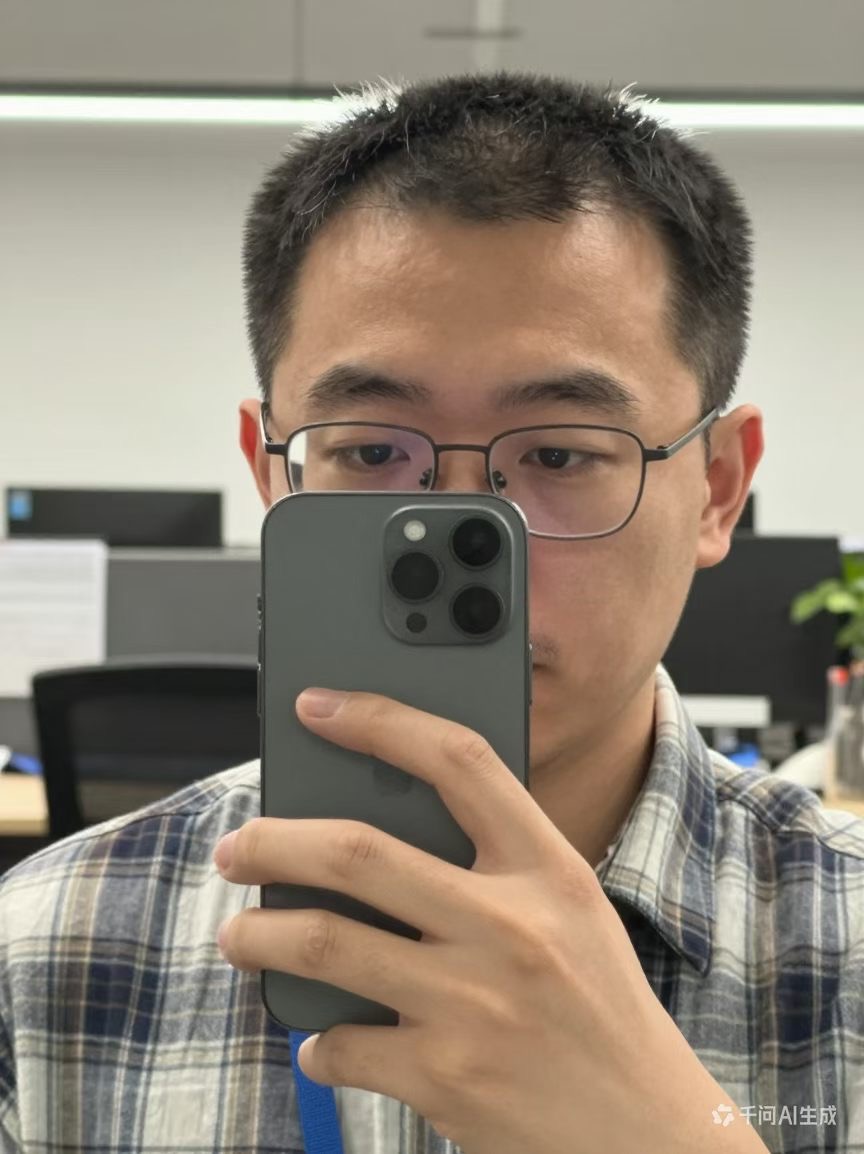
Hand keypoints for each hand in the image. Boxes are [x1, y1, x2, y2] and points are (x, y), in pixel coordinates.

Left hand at [214, 688, 767, 1153]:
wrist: (648, 1132)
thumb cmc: (599, 1006)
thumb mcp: (569, 911)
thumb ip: (495, 866)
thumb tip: (374, 835)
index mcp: (548, 869)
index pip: (459, 761)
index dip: (381, 720)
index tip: (320, 706)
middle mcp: (510, 926)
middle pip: (359, 851)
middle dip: (274, 842)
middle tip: (236, 847)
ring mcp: (473, 1004)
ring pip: (325, 943)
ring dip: (259, 935)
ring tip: (236, 934)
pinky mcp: (444, 1077)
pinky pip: (342, 1044)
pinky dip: (319, 1041)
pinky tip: (323, 1039)